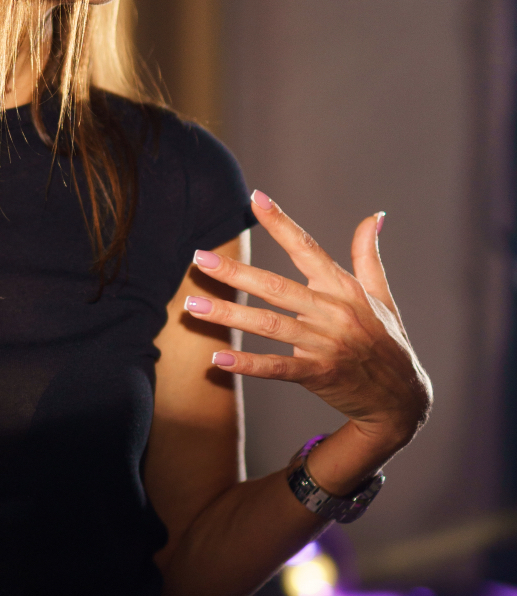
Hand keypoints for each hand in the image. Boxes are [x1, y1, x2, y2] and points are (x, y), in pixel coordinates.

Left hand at [182, 190, 430, 458]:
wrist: (402, 398)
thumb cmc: (388, 342)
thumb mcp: (381, 296)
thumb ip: (369, 256)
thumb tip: (375, 216)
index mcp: (344, 289)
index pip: (307, 248)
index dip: (281, 222)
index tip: (254, 198)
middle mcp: (333, 312)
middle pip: (276, 287)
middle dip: (235, 272)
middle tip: (200, 258)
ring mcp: (325, 344)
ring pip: (269, 325)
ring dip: (228, 314)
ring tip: (192, 305)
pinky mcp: (318, 374)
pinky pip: (277, 367)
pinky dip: (247, 364)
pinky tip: (218, 359)